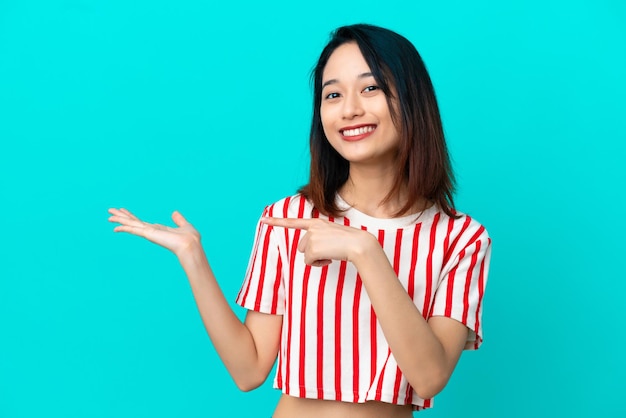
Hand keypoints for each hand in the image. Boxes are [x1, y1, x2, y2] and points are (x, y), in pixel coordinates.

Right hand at [108, 208, 200, 256]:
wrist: (191, 245)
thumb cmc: (190, 239)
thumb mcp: (184, 225)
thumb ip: (179, 220)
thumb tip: (174, 212)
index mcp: (158, 229)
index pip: (142, 222)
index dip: (132, 216)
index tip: (123, 211)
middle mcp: (152, 231)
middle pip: (133, 222)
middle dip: (122, 216)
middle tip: (110, 211)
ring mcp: (150, 233)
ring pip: (131, 224)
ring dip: (120, 220)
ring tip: (108, 216)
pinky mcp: (149, 234)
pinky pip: (134, 229)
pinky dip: (125, 227)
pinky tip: (115, 226)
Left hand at [260, 217, 375, 266]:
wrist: (360, 244)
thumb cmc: (351, 242)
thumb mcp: (334, 236)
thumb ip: (320, 239)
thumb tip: (312, 252)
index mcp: (317, 223)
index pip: (294, 222)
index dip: (276, 221)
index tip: (263, 219)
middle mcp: (312, 228)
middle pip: (302, 247)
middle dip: (312, 252)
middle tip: (329, 251)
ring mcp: (312, 237)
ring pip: (306, 255)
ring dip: (317, 258)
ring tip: (332, 253)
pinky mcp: (313, 248)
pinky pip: (310, 262)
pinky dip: (319, 264)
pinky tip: (330, 259)